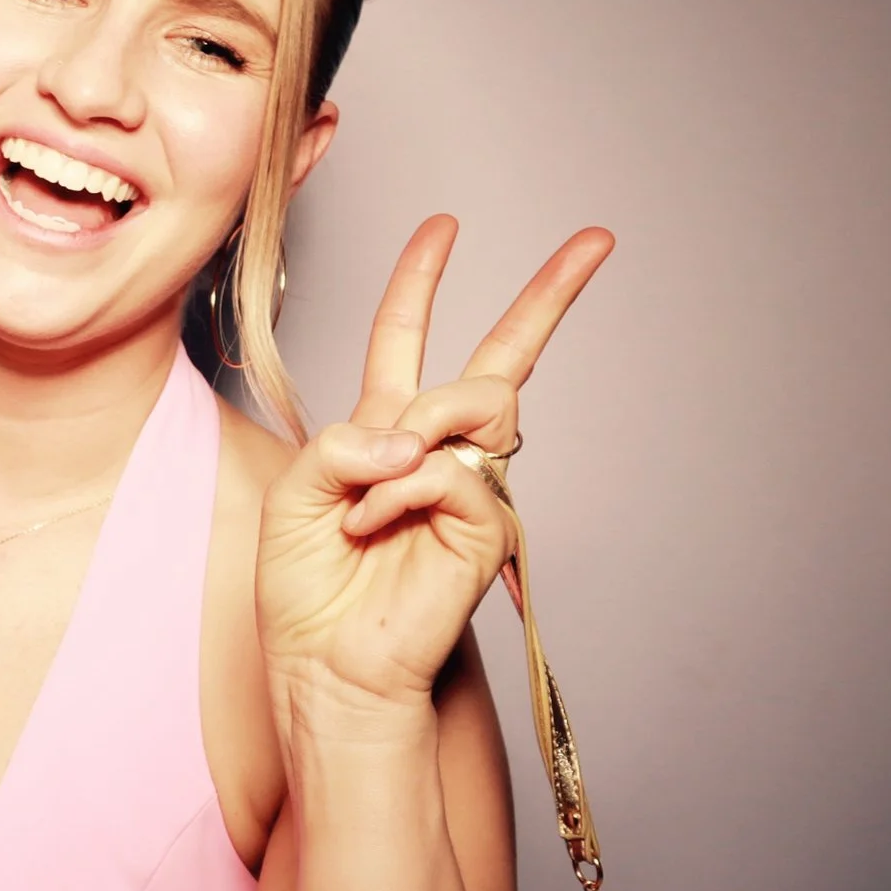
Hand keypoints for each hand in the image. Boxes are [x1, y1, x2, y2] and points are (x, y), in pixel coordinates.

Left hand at [257, 216, 613, 722]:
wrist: (325, 664)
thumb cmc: (306, 587)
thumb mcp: (295, 491)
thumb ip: (343, 440)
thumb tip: (415, 431)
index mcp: (381, 430)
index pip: (405, 341)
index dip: (421, 281)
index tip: (444, 226)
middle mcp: (434, 452)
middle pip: (499, 361)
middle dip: (548, 296)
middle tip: (596, 241)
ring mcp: (468, 488)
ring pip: (478, 402)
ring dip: (420, 422)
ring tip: (372, 485)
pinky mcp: (487, 526)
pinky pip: (447, 473)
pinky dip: (397, 493)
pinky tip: (370, 525)